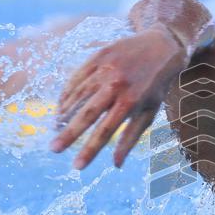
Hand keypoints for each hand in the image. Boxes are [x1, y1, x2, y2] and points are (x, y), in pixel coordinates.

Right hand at [50, 28, 188, 168]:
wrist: (161, 47)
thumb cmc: (155, 87)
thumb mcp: (149, 112)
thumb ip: (131, 138)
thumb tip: (116, 165)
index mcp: (131, 101)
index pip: (105, 131)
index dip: (89, 150)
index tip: (76, 167)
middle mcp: (116, 85)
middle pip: (87, 114)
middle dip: (69, 134)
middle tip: (53, 149)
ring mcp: (105, 69)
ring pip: (78, 95)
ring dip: (65, 113)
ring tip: (55, 129)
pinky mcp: (97, 56)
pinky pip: (77, 78)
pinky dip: (67, 94)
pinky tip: (61, 107)